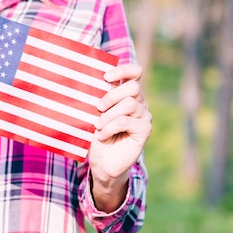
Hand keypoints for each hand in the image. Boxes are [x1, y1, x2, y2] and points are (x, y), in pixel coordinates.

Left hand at [89, 63, 151, 211]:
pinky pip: (126, 121)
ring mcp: (143, 116)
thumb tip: (88, 78)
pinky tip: (103, 135)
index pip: (135, 72)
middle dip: (112, 95)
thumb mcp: (94, 112)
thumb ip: (98, 96)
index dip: (123, 70)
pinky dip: (110, 127)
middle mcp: (139, 102)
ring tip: (98, 125)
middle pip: (133, 87)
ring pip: (129, 104)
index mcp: (127, 93)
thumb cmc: (96, 134)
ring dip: (109, 114)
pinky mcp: (145, 130)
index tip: (106, 77)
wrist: (101, 162)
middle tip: (98, 107)